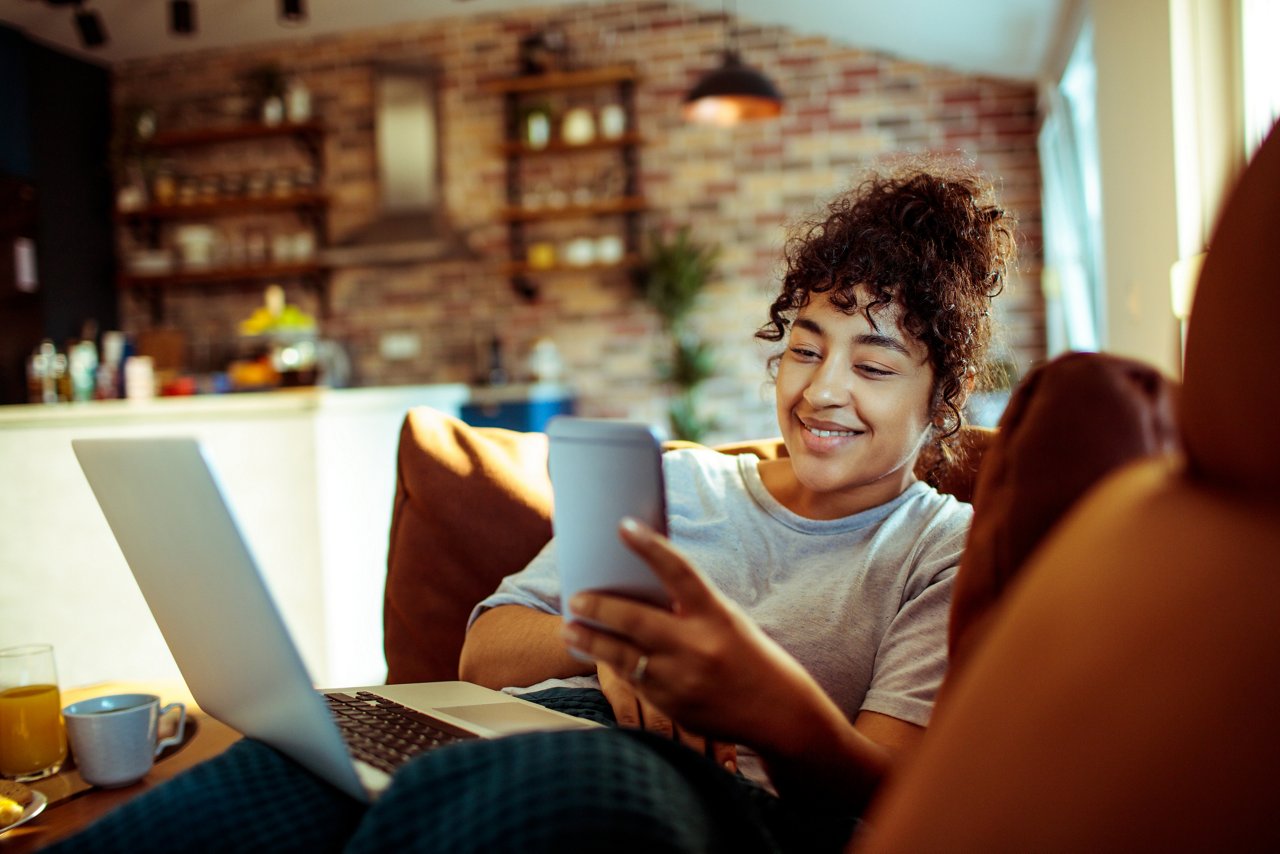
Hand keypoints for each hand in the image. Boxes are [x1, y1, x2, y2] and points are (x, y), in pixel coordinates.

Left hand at [562, 518, 832, 757]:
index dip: (651, 547)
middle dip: (600, 607)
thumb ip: (688, 607)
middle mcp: (698, 646)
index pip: (680, 572)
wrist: (777, 711)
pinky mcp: (672, 706)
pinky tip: (594, 655)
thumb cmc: (747, 655)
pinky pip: (632, 682)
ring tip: (570, 629)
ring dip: (591, 642)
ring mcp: (682, 680)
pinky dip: (612, 666)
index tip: (623, 527)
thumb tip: (639, 585)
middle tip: (576, 598)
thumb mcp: (726, 621)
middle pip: (636, 620)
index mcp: (716, 615)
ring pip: (623, 656)